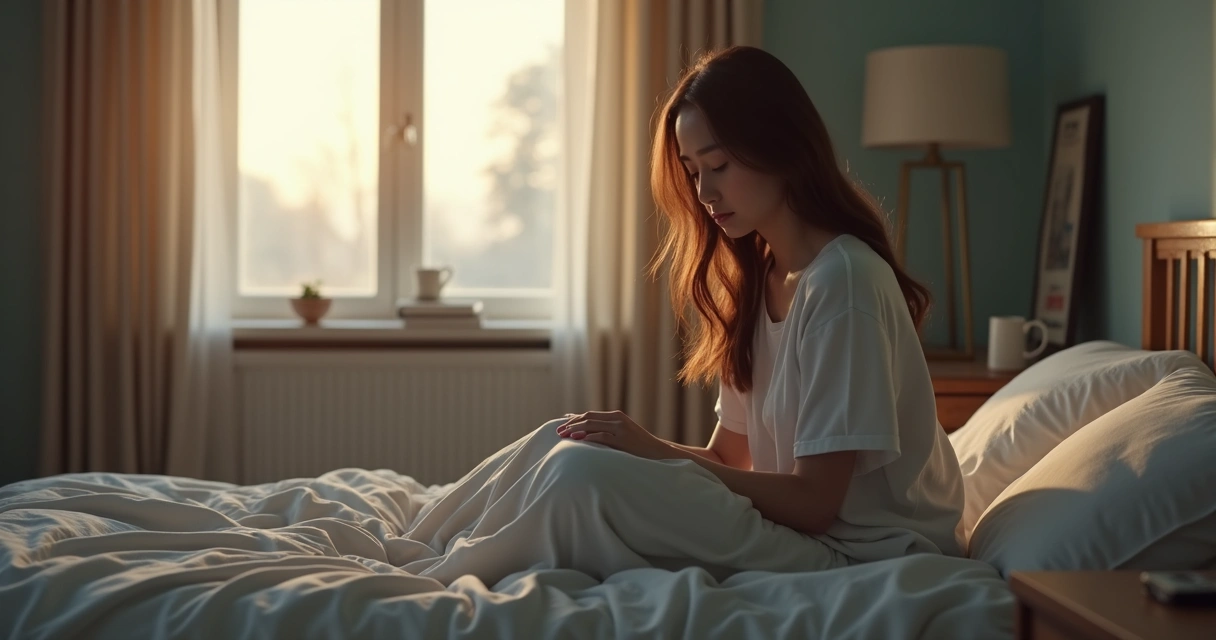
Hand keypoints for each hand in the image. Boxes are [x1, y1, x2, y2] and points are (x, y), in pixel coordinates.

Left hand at [556, 410, 674, 460]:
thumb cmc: (638, 446)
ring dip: (575, 429)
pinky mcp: (623, 439)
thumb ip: (606, 431)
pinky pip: (601, 436)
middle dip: (571, 424)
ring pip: (592, 424)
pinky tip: (577, 441)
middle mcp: (616, 418)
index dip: (574, 419)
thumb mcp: (621, 435)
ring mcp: (620, 428)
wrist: (657, 451)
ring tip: (563, 435)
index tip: (561, 424)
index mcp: (615, 416)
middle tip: (558, 432)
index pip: (590, 414)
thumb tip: (586, 434)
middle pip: (588, 417)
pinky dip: (588, 437)